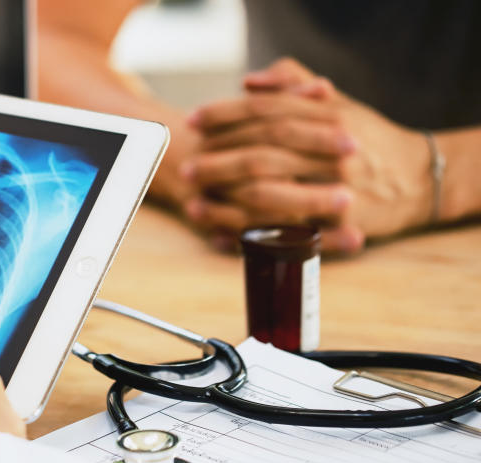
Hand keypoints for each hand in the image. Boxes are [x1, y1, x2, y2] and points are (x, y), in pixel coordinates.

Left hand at [184, 58, 433, 253]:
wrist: (420, 178)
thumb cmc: (369, 139)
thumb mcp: (339, 104)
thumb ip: (294, 86)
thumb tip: (249, 82)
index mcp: (328, 117)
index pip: (267, 111)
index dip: (226, 114)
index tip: (193, 120)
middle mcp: (332, 151)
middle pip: (263, 153)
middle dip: (218, 161)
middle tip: (186, 167)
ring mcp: (336, 189)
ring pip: (270, 195)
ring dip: (225, 202)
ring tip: (192, 205)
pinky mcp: (339, 226)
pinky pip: (287, 233)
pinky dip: (251, 236)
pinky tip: (221, 236)